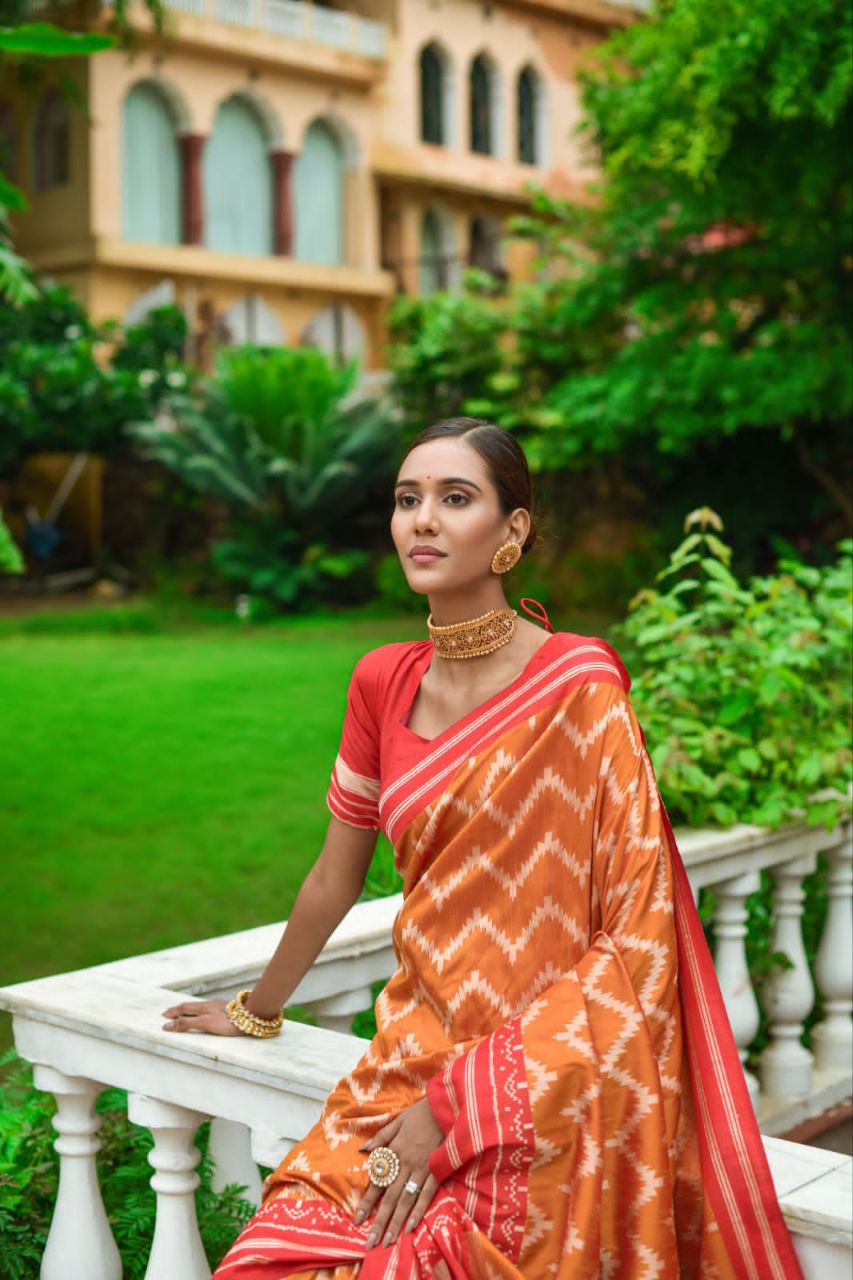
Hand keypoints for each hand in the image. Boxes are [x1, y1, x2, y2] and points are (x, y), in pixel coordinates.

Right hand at [161, 999, 247, 1036]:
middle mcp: (210, 1005)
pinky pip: (209, 1009)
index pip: (184, 1008)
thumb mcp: (204, 1023)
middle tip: (169, 1013)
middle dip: (179, 1010)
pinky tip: (206, 1014)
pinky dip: (201, 1011)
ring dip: (190, 1010)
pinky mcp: (228, 1010)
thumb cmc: (228, 1022)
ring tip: (184, 1013)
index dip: (173, 1013)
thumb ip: (186, 1023)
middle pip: (191, 1006)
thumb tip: (167, 1025)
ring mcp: (220, 1006)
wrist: (252, 1016)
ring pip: (201, 1007)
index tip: (164, 1016)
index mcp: (203, 1008)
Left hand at [353, 1097, 444, 1249]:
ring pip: (405, 1199)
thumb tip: (363, 1150)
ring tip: (387, 1241)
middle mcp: (405, 1163)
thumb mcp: (397, 1120)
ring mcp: (422, 1168)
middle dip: (379, 1221)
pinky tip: (410, 1227)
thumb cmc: (422, 1112)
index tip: (357, 1221)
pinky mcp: (437, 1169)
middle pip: (389, 1197)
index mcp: (394, 1151)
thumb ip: (381, 1136)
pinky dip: (419, 1210)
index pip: (377, 1181)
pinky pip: (427, 1193)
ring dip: (395, 1222)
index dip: (366, 1202)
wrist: (447, 1105)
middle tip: (369, 1243)